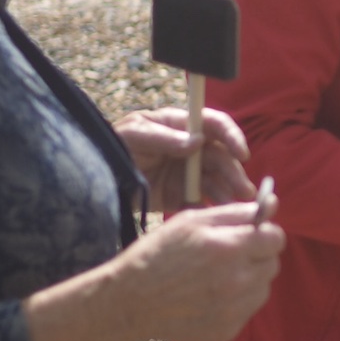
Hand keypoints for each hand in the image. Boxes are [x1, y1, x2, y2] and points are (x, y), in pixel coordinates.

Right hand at [25, 195, 284, 340]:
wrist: (130, 302)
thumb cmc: (159, 254)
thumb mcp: (192, 221)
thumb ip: (236, 212)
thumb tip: (273, 204)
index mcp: (229, 248)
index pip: (276, 238)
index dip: (264, 234)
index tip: (250, 235)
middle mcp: (237, 280)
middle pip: (273, 262)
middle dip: (257, 255)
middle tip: (227, 256)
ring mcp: (234, 309)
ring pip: (264, 286)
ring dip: (250, 279)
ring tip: (216, 277)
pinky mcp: (229, 330)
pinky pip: (249, 308)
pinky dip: (237, 301)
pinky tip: (210, 296)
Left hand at [117, 106, 256, 212]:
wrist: (96, 178)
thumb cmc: (114, 146)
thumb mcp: (134, 134)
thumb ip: (164, 137)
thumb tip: (197, 142)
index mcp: (181, 126)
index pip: (214, 125)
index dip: (232, 137)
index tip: (242, 153)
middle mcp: (190, 148)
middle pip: (221, 157)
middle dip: (234, 172)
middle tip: (244, 191)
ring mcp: (187, 172)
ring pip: (217, 180)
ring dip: (229, 192)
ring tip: (236, 207)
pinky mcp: (181, 195)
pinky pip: (202, 201)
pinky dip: (212, 207)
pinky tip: (218, 214)